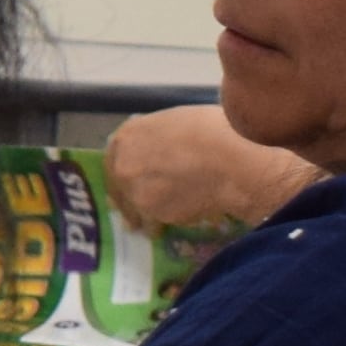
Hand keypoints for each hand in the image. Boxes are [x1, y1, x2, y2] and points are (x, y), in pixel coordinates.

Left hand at [102, 104, 313, 235]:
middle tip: (144, 204)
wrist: (231, 161)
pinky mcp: (154, 216)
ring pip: (136, 209)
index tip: (130, 181)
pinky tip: (183, 217)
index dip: (125, 171)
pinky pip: (156, 221)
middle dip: (130, 197)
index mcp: (126, 137)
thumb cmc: (213, 130)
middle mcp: (123, 166)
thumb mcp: (176, 122)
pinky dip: (166, 223)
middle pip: (120, 187)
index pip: (113, 159)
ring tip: (163, 220)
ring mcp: (136, 193)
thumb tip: (160, 149)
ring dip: (146, 215)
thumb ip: (156, 138)